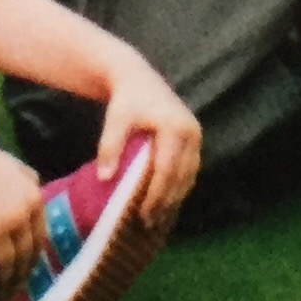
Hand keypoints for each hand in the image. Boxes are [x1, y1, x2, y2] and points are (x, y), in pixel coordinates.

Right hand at [0, 138, 46, 296]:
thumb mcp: (12, 165)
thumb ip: (29, 178)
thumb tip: (40, 191)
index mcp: (33, 198)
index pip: (40, 237)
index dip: (33, 257)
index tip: (27, 267)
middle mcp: (20, 215)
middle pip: (25, 254)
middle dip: (20, 273)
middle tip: (13, 286)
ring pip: (6, 265)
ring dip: (3, 282)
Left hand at [95, 49, 201, 227]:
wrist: (138, 77)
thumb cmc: (126, 99)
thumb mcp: (115, 120)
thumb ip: (109, 147)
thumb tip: (104, 179)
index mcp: (175, 127)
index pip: (166, 170)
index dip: (155, 195)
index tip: (142, 214)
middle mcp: (191, 132)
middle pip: (180, 177)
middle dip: (165, 202)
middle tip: (148, 222)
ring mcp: (195, 135)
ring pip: (189, 175)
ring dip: (175, 197)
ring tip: (157, 216)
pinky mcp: (194, 139)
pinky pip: (190, 169)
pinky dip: (179, 186)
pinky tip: (165, 200)